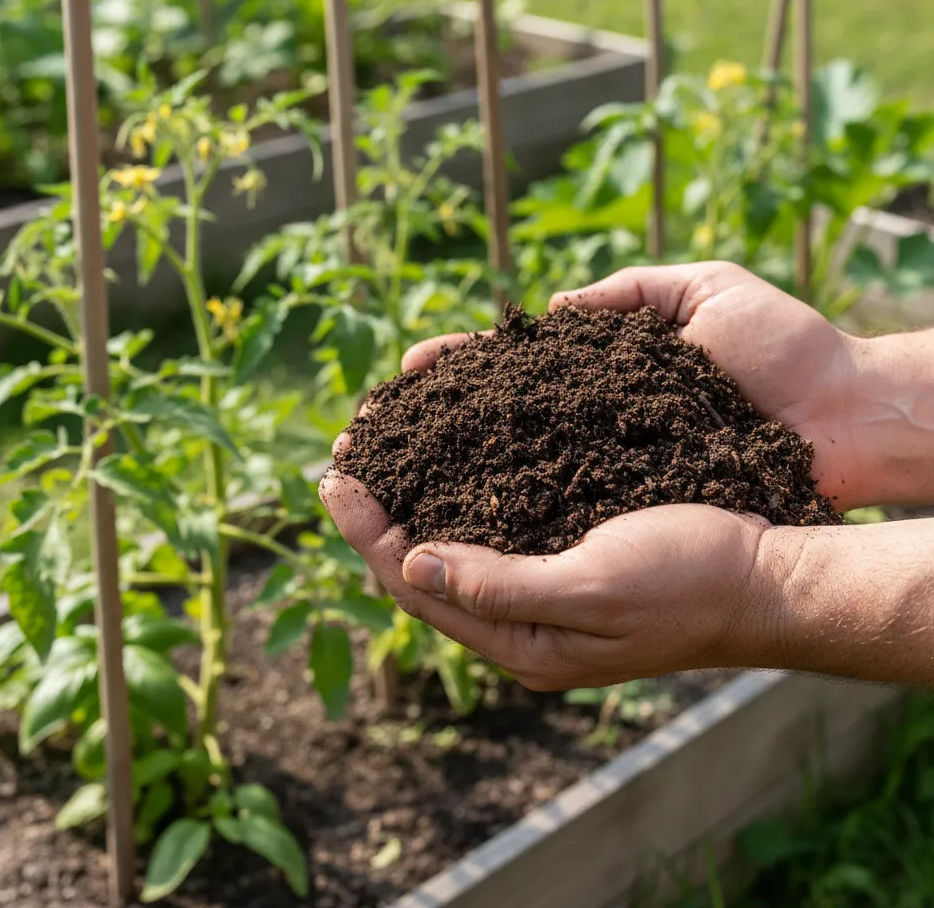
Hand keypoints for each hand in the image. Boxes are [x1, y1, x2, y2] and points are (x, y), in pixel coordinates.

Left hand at [321, 472, 774, 687]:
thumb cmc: (690, 580)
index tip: (336, 482)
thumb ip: (501, 587)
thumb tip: (409, 568)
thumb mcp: (595, 586)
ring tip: (378, 458)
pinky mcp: (567, 561)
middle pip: (425, 572)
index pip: (418, 591)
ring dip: (412, 506)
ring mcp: (545, 596)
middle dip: (377, 520)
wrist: (766, 575)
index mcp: (524, 644)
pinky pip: (492, 533)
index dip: (370, 537)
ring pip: (455, 549)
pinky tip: (447, 465)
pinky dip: (458, 498)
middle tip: (340, 462)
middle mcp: (524, 627)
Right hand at [406, 261, 865, 509]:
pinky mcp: (635, 509)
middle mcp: (594, 429)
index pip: (510, 373)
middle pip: (494, 429)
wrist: (848, 417)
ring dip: (444, 478)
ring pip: (510, 476)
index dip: (456, 371)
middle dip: (428, 430)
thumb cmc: (787, 350)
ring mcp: (610, 472)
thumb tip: (547, 312)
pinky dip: (499, 518)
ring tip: (386, 476)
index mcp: (602, 376)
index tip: (411, 371)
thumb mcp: (707, 292)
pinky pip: (556, 514)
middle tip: (367, 434)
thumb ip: (629, 291)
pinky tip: (450, 523)